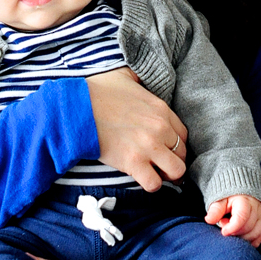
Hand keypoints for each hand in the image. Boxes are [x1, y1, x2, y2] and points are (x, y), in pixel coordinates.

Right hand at [87, 68, 186, 192]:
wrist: (77, 108)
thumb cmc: (98, 91)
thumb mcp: (125, 75)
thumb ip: (139, 78)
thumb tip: (138, 78)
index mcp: (161, 109)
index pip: (183, 134)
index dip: (175, 144)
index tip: (165, 148)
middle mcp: (160, 128)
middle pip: (182, 154)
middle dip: (173, 161)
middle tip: (160, 164)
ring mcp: (148, 146)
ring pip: (176, 171)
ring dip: (166, 175)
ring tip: (154, 173)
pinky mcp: (133, 162)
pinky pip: (154, 183)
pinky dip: (150, 184)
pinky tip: (141, 178)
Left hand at [205, 195, 260, 246]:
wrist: (241, 192)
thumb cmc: (229, 198)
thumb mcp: (220, 200)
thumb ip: (216, 210)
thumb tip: (209, 220)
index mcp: (244, 201)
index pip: (242, 217)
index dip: (232, 227)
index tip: (223, 231)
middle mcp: (256, 208)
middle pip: (248, 227)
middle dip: (235, 232)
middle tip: (225, 226)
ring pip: (255, 233)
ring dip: (242, 237)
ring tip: (232, 230)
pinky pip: (260, 236)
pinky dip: (251, 240)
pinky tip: (241, 238)